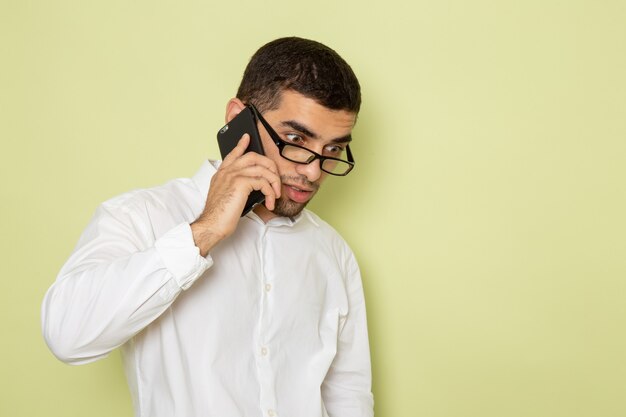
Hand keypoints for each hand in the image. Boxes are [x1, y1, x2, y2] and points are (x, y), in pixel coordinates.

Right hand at [191, 134, 280, 255]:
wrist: (212, 224)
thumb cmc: (218, 216)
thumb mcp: (226, 197)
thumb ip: (235, 187)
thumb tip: (253, 187)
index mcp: (221, 174)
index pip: (233, 154)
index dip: (241, 145)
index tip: (247, 137)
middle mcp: (227, 171)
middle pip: (254, 156)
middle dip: (270, 165)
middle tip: (276, 178)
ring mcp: (233, 175)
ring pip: (263, 169)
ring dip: (274, 182)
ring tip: (275, 195)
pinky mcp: (241, 183)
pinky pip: (264, 182)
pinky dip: (270, 192)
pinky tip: (269, 202)